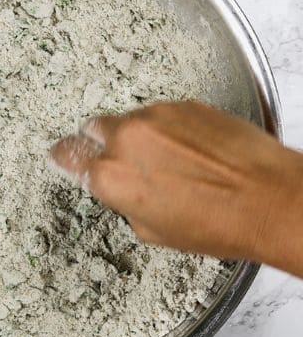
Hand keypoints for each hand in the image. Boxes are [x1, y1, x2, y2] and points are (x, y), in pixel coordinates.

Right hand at [50, 100, 302, 275]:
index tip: (64, 156)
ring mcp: (154, 118)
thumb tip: (123, 189)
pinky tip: (195, 151)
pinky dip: (172, 129)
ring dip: (143, 136)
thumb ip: (125, 202)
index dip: (67, 158)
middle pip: (95, 130)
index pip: (68, 157)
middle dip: (106, 144)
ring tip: (176, 161)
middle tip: (132, 162)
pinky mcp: (183, 105)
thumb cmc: (221, 224)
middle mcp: (126, 140)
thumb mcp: (156, 232)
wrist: (271, 199)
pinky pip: (164, 114)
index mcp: (111, 177)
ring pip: (132, 120)